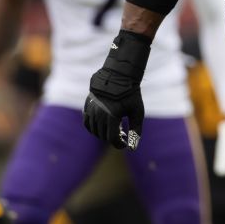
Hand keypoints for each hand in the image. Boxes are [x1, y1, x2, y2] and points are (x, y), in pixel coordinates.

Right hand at [83, 32, 151, 149]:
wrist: (119, 75)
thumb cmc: (131, 94)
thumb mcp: (137, 112)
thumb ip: (136, 130)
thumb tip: (132, 148)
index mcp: (112, 116)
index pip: (112, 139)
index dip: (119, 144)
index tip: (125, 144)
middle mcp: (99, 114)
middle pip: (103, 136)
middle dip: (113, 138)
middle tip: (123, 133)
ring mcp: (91, 110)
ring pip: (94, 131)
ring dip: (104, 133)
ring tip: (115, 127)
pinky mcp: (87, 106)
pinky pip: (87, 123)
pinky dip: (93, 128)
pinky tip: (103, 125)